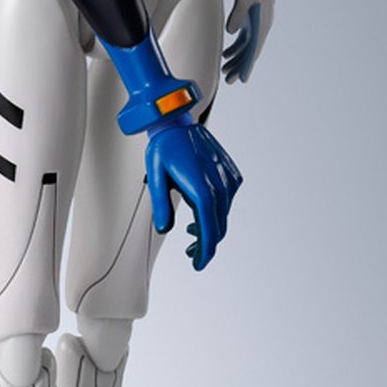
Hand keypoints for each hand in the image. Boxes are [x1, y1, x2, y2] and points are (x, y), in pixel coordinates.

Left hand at [144, 121, 241, 270]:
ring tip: (190, 233)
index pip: (208, 230)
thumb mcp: (156, 177)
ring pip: (223, 214)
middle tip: (190, 254)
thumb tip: (164, 228)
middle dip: (205, 244)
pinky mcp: (230, 173)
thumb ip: (160, 205)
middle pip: (218, 226)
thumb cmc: (164, 147)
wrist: (177, 122)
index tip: (198, 264)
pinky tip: (200, 212)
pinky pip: (227, 199)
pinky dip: (215, 211)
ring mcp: (228, 178)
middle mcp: (220, 184)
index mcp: (202, 188)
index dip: (205, 252)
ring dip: (209, 227)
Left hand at [221, 0, 276, 83]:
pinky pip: (243, 36)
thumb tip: (231, 31)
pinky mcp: (249, 15)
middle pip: (250, 51)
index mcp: (263, 22)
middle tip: (229, 80)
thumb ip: (238, 16)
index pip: (254, 49)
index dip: (247, 65)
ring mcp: (255, 20)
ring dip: (236, 58)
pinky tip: (226, 53)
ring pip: (246, 45)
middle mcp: (261, 25)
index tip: (242, 79)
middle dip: (239, 66)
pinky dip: (235, 46)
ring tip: (225, 70)